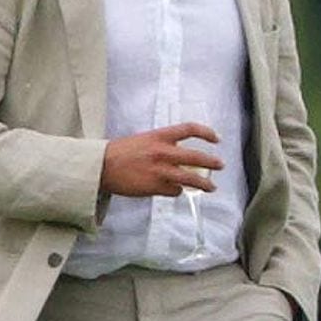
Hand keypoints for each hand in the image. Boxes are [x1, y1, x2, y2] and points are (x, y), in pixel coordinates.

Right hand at [101, 123, 222, 197]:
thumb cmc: (119, 153)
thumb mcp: (143, 141)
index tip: (216, 139)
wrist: (99, 166)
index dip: (206, 133)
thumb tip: (180, 155)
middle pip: (196, 157)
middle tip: (220, 165)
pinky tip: (176, 190)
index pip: (189, 129)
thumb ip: (162, 145)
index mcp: (159, 136)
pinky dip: (177, 191)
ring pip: (190, 178)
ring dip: (204, 184)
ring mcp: (160, 171)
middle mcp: (162, 152)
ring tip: (212, 187)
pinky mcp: (155, 187)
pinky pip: (174, 190)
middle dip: (212, 162)